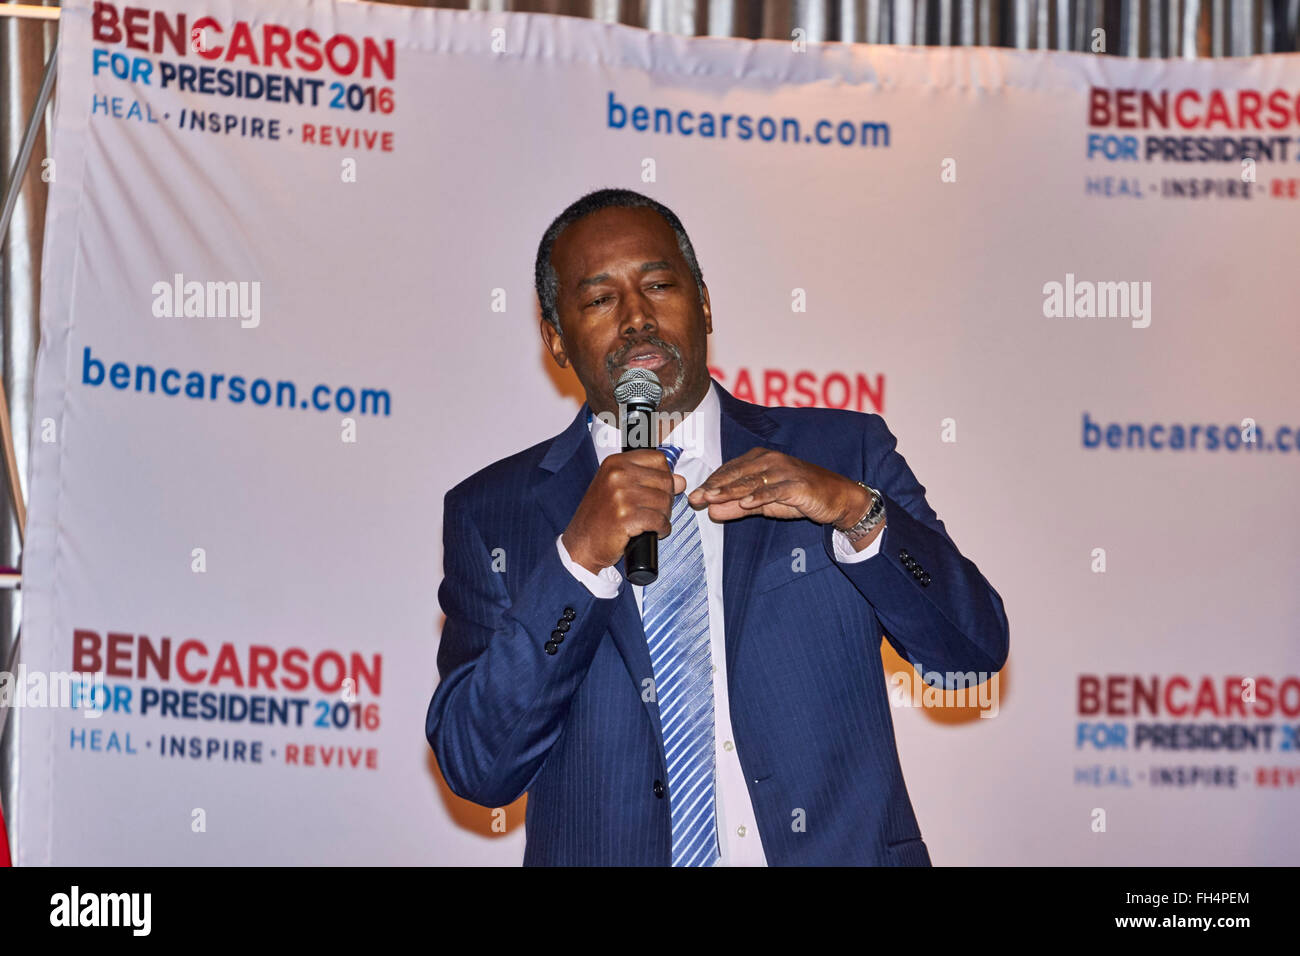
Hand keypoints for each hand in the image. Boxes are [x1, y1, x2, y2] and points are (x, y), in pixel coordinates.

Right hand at [562, 450, 687, 573]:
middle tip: (654, 510)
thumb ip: (648, 480)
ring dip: (664, 515)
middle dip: (666, 498)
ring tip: (651, 521)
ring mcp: (621, 495)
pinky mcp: (626, 517)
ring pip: (665, 501)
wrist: (582, 544)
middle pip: (665, 480)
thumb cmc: (599, 518)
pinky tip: (653, 531)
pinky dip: (662, 529)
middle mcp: (617, 475)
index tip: (659, 488)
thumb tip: (680, 480)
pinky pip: (660, 520)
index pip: (658, 459)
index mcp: (615, 463)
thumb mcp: (619, 490)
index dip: (665, 476)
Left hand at [686, 448, 870, 525]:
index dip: (710, 483)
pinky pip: (775, 490)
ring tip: (712, 498)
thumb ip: (738, 507)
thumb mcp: (764, 504)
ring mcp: (784, 471)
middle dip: (714, 487)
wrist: (836, 498)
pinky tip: (746, 503)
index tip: (692, 496)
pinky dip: (760, 496)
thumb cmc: (798, 497)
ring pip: (752, 481)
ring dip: (730, 491)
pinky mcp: (797, 484)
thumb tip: (711, 511)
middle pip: (737, 474)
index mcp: (760, 459)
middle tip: (695, 498)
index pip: (729, 471)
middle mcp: (770, 460)